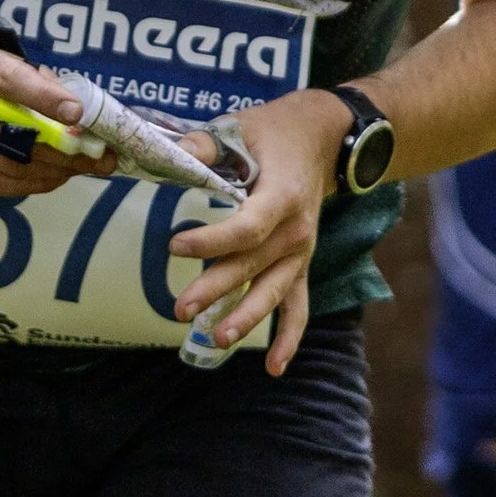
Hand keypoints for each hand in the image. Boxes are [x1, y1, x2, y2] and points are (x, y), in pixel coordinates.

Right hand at [0, 42, 124, 199]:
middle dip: (68, 150)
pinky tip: (55, 176)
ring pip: (18, 166)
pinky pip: (5, 186)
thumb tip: (83, 118)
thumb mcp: (8, 66)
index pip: (12, 81)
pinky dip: (37, 183)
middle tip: (101, 156)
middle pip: (21, 136)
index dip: (45, 98)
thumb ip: (43, 85)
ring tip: (84, 168)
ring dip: (58, 171)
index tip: (78, 113)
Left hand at [161, 87, 347, 376]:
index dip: (211, 240)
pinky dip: (289, 338)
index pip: (246, 228)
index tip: (174, 246)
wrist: (323, 139)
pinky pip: (298, 307)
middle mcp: (297, 231)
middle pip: (254, 265)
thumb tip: (172, 155)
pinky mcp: (299, 265)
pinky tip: (273, 367)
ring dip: (246, 318)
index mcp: (283, 195)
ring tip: (216, 339)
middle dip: (217, 289)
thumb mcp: (241, 128)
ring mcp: (301, 253)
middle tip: (179, 308)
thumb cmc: (273, 133)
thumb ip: (205, 145)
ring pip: (273, 292)